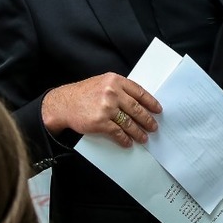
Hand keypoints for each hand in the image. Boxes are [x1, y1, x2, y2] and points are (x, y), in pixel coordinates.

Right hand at [41, 73, 161, 146]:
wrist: (64, 104)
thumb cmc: (83, 94)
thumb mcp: (102, 83)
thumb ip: (119, 89)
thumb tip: (138, 103)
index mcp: (115, 81)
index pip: (139, 92)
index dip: (151, 102)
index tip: (158, 110)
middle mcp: (112, 93)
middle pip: (136, 109)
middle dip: (147, 120)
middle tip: (153, 127)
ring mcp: (107, 108)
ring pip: (129, 122)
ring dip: (138, 132)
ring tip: (144, 137)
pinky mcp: (100, 122)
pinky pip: (118, 132)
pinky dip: (125, 139)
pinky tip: (128, 142)